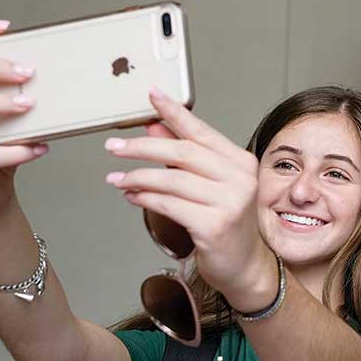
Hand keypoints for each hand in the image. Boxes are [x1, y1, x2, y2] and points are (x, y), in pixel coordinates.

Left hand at [104, 89, 277, 311]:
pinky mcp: (214, 226)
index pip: (201, 130)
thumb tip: (154, 126)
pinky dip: (145, 198)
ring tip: (117, 178)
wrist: (245, 264)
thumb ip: (184, 155)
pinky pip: (169, 205)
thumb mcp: (209, 183)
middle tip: (114, 146)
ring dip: (138, 177)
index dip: (174, 112)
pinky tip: (132, 196)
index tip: (152, 95)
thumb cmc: (226, 221)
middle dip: (143, 147)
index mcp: (240, 161)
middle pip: (184, 152)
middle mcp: (240, 178)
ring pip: (173, 180)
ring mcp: (230, 202)